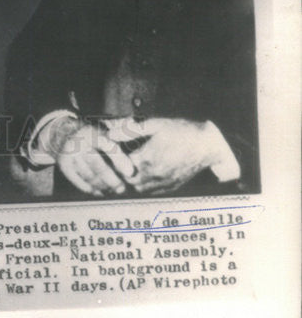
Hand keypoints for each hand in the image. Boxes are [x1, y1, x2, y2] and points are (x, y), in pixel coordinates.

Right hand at [51, 116, 136, 195]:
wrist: (61, 133)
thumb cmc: (89, 133)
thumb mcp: (101, 125)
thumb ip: (118, 127)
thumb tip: (133, 122)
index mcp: (91, 132)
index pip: (107, 146)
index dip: (120, 160)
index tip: (130, 173)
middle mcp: (79, 143)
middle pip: (98, 166)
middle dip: (113, 180)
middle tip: (122, 188)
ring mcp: (70, 156)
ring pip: (90, 176)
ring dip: (104, 186)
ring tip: (114, 190)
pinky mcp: (64, 167)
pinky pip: (80, 183)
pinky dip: (92, 190)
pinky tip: (101, 192)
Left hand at [105, 117, 226, 193]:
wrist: (207, 146)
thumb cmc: (181, 132)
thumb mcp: (155, 124)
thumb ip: (131, 130)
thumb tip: (111, 134)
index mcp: (148, 160)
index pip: (121, 166)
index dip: (115, 158)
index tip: (114, 151)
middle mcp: (154, 176)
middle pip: (128, 181)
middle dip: (122, 171)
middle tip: (120, 159)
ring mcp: (164, 184)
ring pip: (139, 189)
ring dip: (132, 180)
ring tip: (131, 167)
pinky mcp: (172, 187)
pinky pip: (152, 193)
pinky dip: (144, 186)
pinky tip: (145, 174)